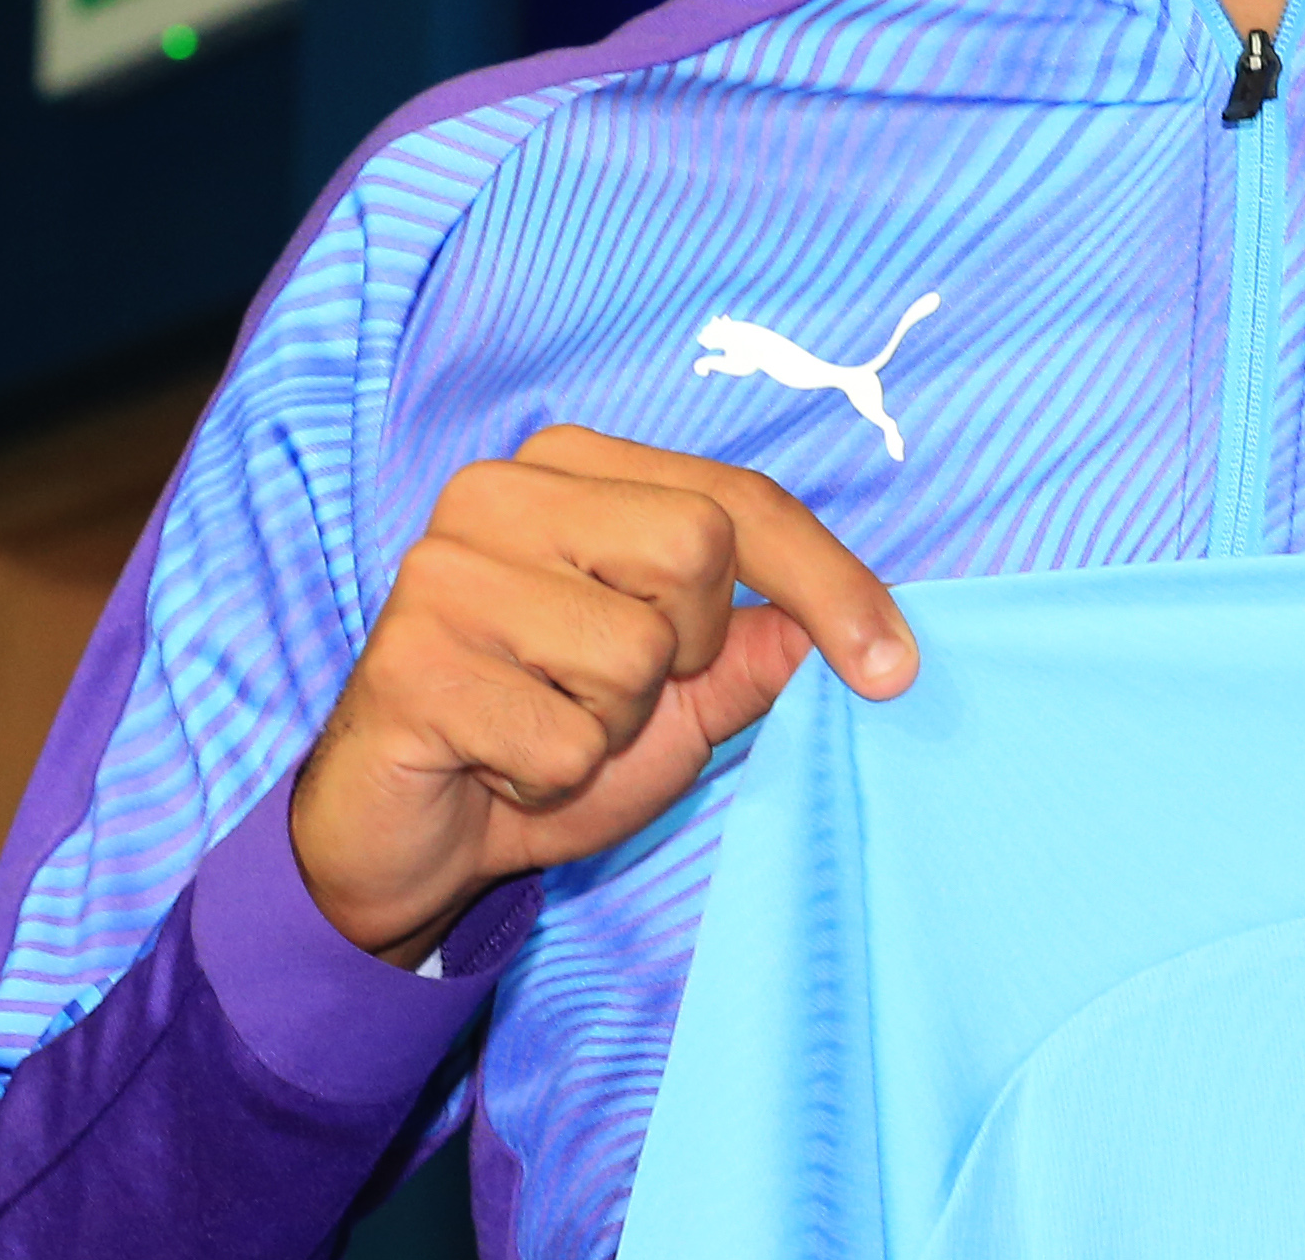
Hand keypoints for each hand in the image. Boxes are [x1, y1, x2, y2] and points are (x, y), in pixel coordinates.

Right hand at [289, 426, 916, 964]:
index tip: (894, 666)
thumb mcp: (683, 697)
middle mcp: (501, 492)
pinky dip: (553, 776)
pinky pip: (565, 736)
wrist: (412, 836)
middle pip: (696, 548)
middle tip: (614, 692)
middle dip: (687, 653)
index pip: (740, 499)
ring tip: (547, 726)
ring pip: (635, 650)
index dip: (829, 581)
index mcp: (575, 467)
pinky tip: (499, 762)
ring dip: (613, 724)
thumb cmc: (549, 740)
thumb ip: (761, 649)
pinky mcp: (410, 660)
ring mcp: (444, 569)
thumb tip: (862, 625)